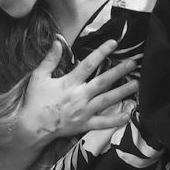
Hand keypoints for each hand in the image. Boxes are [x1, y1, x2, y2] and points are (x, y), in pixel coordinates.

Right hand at [17, 40, 138, 145]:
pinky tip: (128, 115)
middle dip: (119, 71)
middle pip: (103, 81)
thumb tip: (58, 42)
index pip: (88, 65)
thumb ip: (50, 59)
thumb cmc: (34, 101)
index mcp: (69, 83)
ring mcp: (84, 111)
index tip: (114, 43)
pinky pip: (103, 122)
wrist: (32, 127)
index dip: (101, 53)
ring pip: (107, 100)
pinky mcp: (84, 125)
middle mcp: (80, 96)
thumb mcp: (38, 77)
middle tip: (133, 63)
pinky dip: (116, 120)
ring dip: (123, 92)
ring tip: (136, 84)